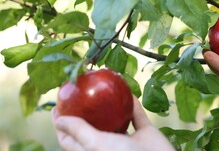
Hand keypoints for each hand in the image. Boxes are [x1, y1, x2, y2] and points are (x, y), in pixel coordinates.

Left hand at [52, 96, 174, 150]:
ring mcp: (127, 141)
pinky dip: (134, 105)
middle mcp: (108, 146)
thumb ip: (79, 132)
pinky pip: (138, 116)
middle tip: (79, 93)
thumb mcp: (97, 145)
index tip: (58, 106)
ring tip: (102, 89)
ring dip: (111, 106)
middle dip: (85, 111)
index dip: (62, 124)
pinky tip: (128, 92)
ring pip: (116, 120)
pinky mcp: (145, 134)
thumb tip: (60, 120)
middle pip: (91, 127)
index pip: (70, 139)